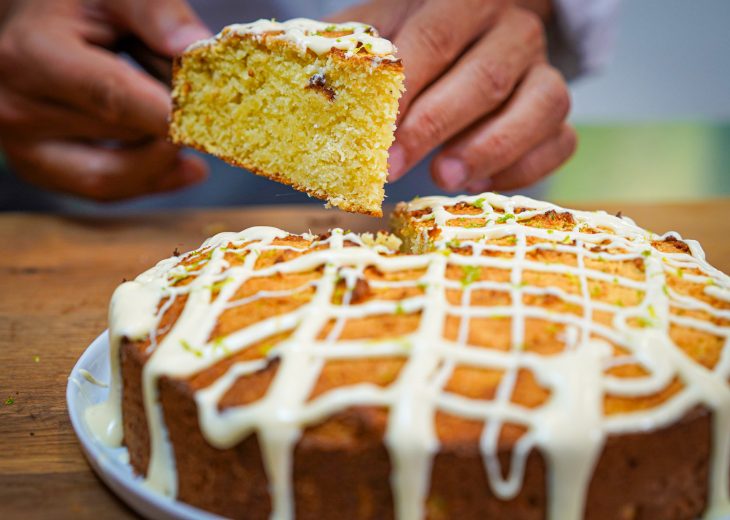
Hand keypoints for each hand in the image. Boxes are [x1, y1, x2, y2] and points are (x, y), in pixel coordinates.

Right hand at [0, 0, 210, 201]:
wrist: (29, 28)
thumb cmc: (73, 5)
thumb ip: (153, 11)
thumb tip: (191, 44)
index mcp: (32, 56)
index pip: (112, 96)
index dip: (168, 112)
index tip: (214, 116)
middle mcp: (18, 109)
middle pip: (123, 135)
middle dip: (174, 122)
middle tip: (204, 101)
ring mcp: (24, 147)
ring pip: (118, 174)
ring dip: (164, 151)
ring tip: (184, 120)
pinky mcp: (41, 171)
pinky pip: (107, 190)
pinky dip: (152, 179)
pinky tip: (186, 164)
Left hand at [330, 0, 575, 192]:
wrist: (477, 32)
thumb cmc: (419, 36)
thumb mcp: (383, 28)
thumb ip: (352, 53)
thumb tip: (302, 88)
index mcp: (464, 1)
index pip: (434, 40)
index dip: (403, 91)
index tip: (370, 134)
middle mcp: (513, 30)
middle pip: (484, 79)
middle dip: (433, 128)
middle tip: (390, 167)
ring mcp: (544, 70)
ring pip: (538, 107)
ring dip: (489, 149)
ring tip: (444, 178)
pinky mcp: (559, 113)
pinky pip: (559, 142)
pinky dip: (523, 169)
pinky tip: (479, 182)